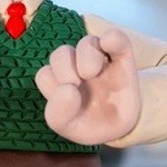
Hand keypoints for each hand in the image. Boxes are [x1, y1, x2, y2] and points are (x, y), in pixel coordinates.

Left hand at [34, 29, 139, 144]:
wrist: (122, 129)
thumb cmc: (90, 125)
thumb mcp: (68, 128)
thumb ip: (58, 115)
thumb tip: (68, 89)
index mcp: (59, 81)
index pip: (45, 74)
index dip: (53, 87)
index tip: (70, 103)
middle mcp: (76, 65)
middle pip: (61, 53)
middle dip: (65, 70)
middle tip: (76, 86)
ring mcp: (99, 58)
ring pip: (86, 42)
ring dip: (86, 58)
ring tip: (92, 74)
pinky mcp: (121, 54)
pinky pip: (115, 36)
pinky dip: (112, 39)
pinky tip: (110, 51)